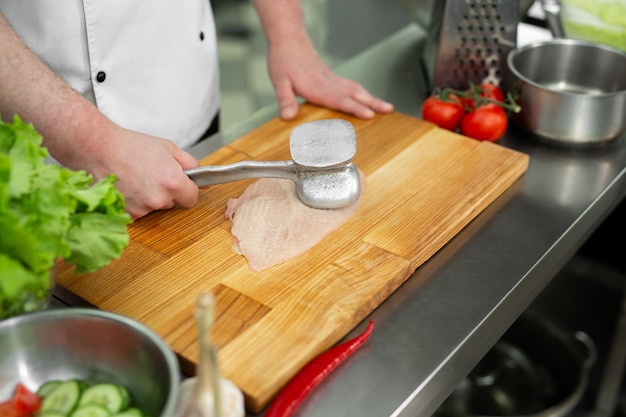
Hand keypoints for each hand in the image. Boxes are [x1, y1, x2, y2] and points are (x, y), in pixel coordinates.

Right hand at [81, 126, 200, 219]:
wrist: (96, 148)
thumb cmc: (130, 145)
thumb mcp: (167, 148)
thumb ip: (189, 164)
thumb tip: (201, 178)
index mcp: (173, 182)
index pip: (192, 198)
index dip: (187, 189)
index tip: (180, 183)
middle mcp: (159, 199)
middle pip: (172, 203)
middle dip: (166, 192)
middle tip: (150, 173)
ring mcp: (142, 209)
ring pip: (154, 207)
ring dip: (149, 197)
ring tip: (135, 177)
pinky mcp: (126, 214)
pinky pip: (138, 212)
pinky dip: (134, 202)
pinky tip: (126, 186)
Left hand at [266, 34, 393, 119]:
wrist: (288, 39)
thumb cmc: (283, 60)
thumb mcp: (279, 82)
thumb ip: (285, 99)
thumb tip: (288, 117)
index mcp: (316, 86)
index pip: (338, 99)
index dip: (354, 108)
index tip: (369, 114)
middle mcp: (328, 82)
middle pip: (354, 94)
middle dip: (372, 103)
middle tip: (388, 110)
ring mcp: (332, 79)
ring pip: (356, 89)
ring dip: (372, 98)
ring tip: (387, 107)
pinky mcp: (332, 77)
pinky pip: (351, 86)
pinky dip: (364, 94)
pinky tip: (369, 99)